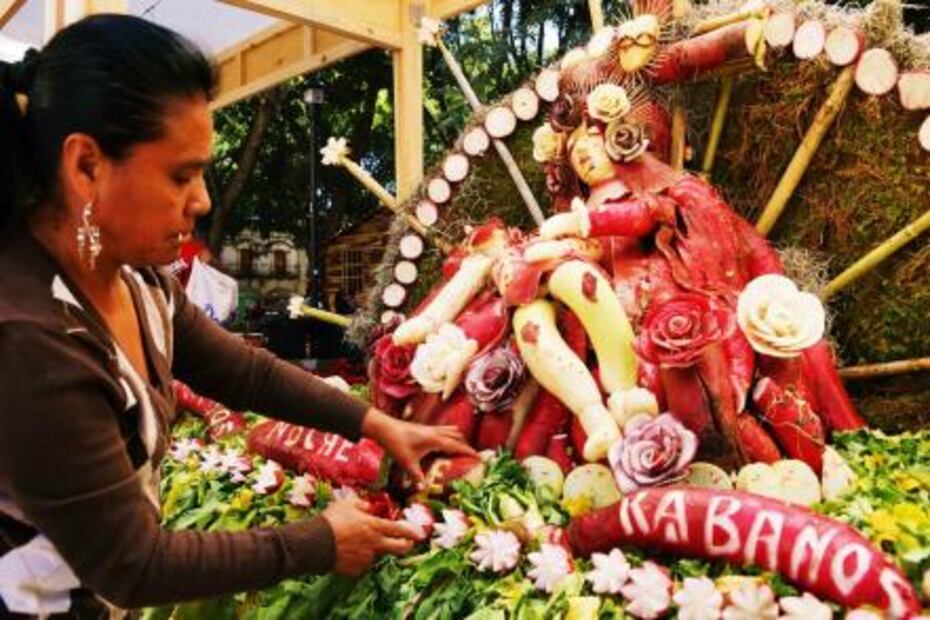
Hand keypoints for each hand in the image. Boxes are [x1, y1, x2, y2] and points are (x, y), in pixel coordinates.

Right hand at [321, 497, 418, 576]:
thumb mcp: (346, 504)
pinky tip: (345, 552)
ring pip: (376, 555)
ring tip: (353, 542)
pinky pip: (361, 564)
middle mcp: (374, 544)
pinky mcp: (356, 570)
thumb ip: (361, 504)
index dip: (412, 531)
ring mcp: (366, 558)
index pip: (399, 529)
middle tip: (407, 544)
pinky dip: (357, 559)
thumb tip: (368, 506)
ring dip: (372, 550)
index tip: (420, 533)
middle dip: (406, 546)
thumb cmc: (330, 520)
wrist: (314, 544)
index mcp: (373, 526)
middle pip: (399, 548)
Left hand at [362, 408, 476, 487]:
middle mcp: (436, 432)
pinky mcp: (425, 428)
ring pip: (451, 430)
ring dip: (458, 438)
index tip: (480, 458)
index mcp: (436, 440)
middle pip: (458, 436)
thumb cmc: (397, 444)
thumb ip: (416, 476)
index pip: (457, 446)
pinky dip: (449, 436)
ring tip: (461, 450)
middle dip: (466, 445)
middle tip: (472, 456)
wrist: (385, 428)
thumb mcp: (407, 463)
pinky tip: (444, 445)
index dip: (469, 452)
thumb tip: (422, 490)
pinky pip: (443, 430)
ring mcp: (431, 428)